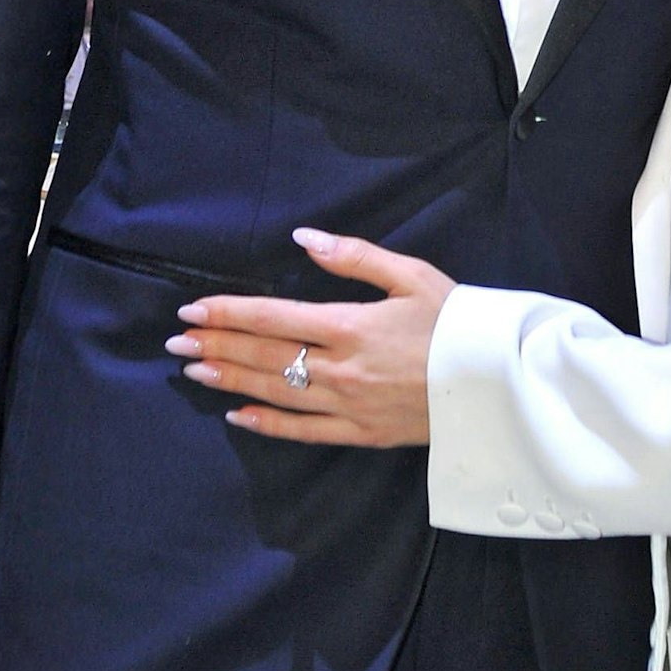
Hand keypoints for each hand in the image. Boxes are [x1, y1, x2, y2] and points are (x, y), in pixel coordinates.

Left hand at [167, 228, 452, 446]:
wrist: (495, 382)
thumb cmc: (454, 320)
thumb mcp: (410, 274)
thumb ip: (354, 255)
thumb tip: (305, 237)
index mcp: (350, 325)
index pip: (273, 318)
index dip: (229, 314)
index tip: (192, 311)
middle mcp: (340, 368)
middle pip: (264, 356)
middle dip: (216, 347)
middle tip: (175, 343)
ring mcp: (347, 405)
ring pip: (275, 393)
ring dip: (230, 381)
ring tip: (194, 372)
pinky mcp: (360, 432)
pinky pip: (303, 431)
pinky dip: (267, 424)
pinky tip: (238, 416)